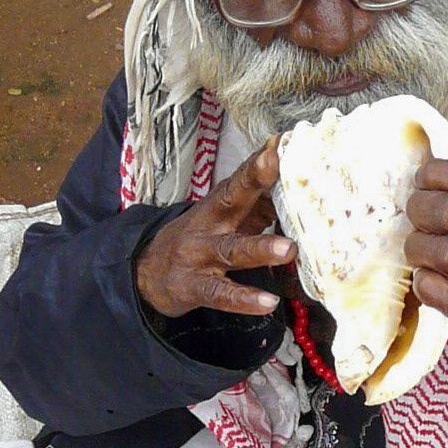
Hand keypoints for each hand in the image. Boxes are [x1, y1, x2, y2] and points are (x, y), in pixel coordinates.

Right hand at [134, 141, 294, 319]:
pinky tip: (268, 303)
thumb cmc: (199, 240)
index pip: (239, 179)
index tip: (280, 144)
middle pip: (230, 200)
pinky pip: (221, 294)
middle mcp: (208, 225)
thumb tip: (300, 192)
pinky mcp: (195, 287)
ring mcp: (199, 256)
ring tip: (288, 249)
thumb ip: (260, 207)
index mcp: (218, 205)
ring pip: (230, 250)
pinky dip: (244, 299)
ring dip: (259, 249)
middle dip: (254, 181)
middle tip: (277, 165)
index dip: (259, 163)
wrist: (146, 272)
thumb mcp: (224, 219)